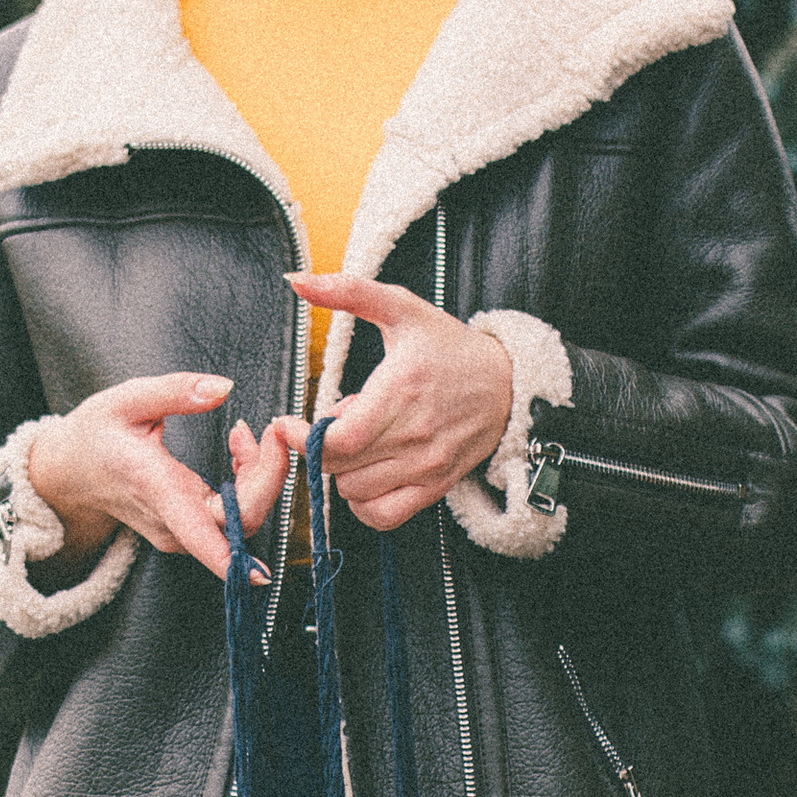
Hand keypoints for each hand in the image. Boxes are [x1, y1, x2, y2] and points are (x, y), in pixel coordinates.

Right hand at [26, 374, 301, 583]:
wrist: (70, 472)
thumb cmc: (96, 435)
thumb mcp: (126, 400)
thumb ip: (176, 391)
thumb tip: (224, 387)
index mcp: (156, 490)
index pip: (203, 538)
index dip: (237, 560)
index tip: (265, 571)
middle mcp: (172, 523)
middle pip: (242, 522)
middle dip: (270, 476)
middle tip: (270, 431)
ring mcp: (182, 532)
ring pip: (243, 518)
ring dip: (260, 475)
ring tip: (241, 435)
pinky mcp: (190, 530)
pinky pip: (235, 514)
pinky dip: (248, 481)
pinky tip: (237, 449)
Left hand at [292, 276, 513, 532]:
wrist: (508, 385)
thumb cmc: (448, 346)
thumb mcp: (401, 308)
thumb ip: (347, 291)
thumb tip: (296, 281)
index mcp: (401, 390)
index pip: (338, 440)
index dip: (302, 439)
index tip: (288, 423)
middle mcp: (415, 435)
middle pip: (339, 467)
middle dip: (321, 446)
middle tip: (335, 420)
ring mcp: (427, 466)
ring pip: (354, 493)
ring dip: (341, 471)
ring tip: (360, 440)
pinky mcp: (436, 487)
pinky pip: (383, 515)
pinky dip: (362, 502)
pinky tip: (365, 474)